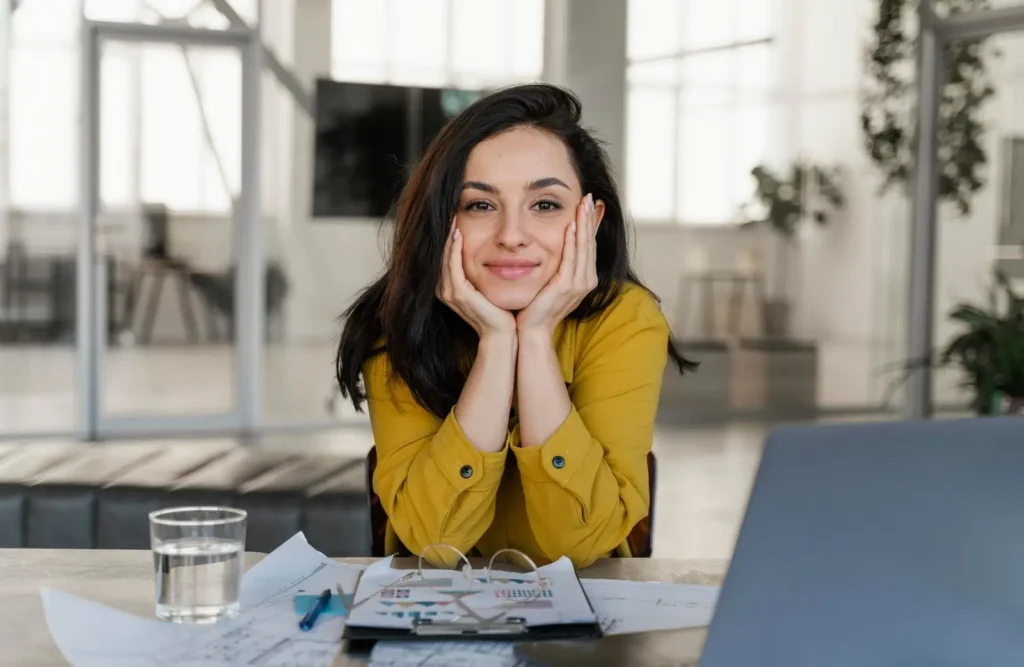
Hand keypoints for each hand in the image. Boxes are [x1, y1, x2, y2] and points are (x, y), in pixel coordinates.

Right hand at [437, 218, 516, 337]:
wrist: (501, 333)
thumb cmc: (497, 310)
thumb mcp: (484, 286)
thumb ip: (479, 272)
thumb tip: (487, 252)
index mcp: (448, 288)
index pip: (444, 257)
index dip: (446, 238)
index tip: (453, 218)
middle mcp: (444, 290)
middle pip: (440, 255)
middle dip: (444, 234)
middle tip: (449, 212)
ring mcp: (449, 293)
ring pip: (444, 258)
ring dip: (447, 237)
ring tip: (451, 219)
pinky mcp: (458, 294)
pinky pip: (453, 266)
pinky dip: (453, 249)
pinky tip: (457, 235)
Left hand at [516, 193, 598, 334]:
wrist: (533, 330)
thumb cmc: (539, 306)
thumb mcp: (553, 280)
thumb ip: (559, 264)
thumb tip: (560, 245)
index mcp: (585, 278)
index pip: (589, 245)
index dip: (590, 224)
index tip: (589, 204)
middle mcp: (586, 281)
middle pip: (590, 243)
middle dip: (590, 218)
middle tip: (589, 196)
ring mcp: (578, 285)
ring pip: (584, 248)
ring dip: (584, 224)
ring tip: (583, 204)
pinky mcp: (566, 287)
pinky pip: (570, 259)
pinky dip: (572, 242)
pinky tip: (571, 226)